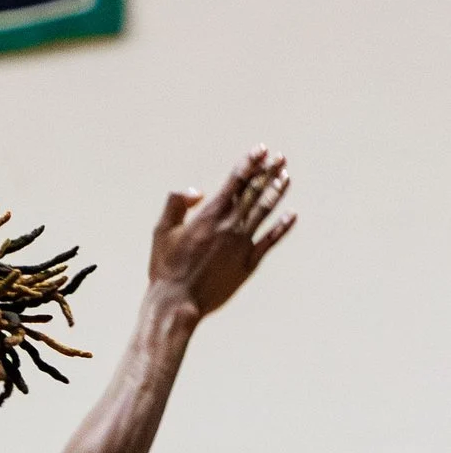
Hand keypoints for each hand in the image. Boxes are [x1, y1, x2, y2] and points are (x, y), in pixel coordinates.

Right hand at [146, 146, 295, 318]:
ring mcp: (242, 245)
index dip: (250, 164)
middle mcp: (230, 226)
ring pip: (265, 212)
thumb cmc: (165, 268)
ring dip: (276, 192)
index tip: (261, 150)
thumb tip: (198, 191)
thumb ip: (176, 205)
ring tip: (286, 177)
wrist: (178, 302)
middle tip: (279, 158)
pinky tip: (291, 215)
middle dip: (267, 172)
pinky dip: (282, 227)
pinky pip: (270, 241)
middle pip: (254, 192)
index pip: (235, 182)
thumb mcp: (161, 232)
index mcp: (209, 216)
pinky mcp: (248, 263)